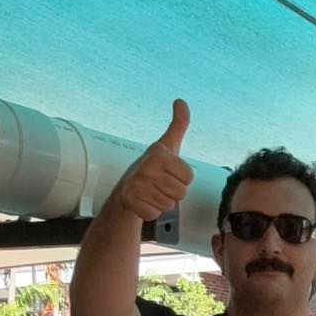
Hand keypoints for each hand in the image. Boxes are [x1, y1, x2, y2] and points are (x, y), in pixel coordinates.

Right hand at [115, 99, 193, 222]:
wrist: (126, 187)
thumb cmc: (153, 166)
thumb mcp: (168, 144)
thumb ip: (178, 124)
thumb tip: (181, 101)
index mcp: (159, 154)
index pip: (189, 177)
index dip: (182, 178)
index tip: (168, 172)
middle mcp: (147, 168)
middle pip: (181, 193)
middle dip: (173, 192)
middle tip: (160, 184)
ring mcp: (138, 186)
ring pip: (169, 205)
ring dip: (162, 201)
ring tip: (152, 192)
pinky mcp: (132, 203)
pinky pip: (155, 214)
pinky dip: (151, 211)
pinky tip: (144, 201)